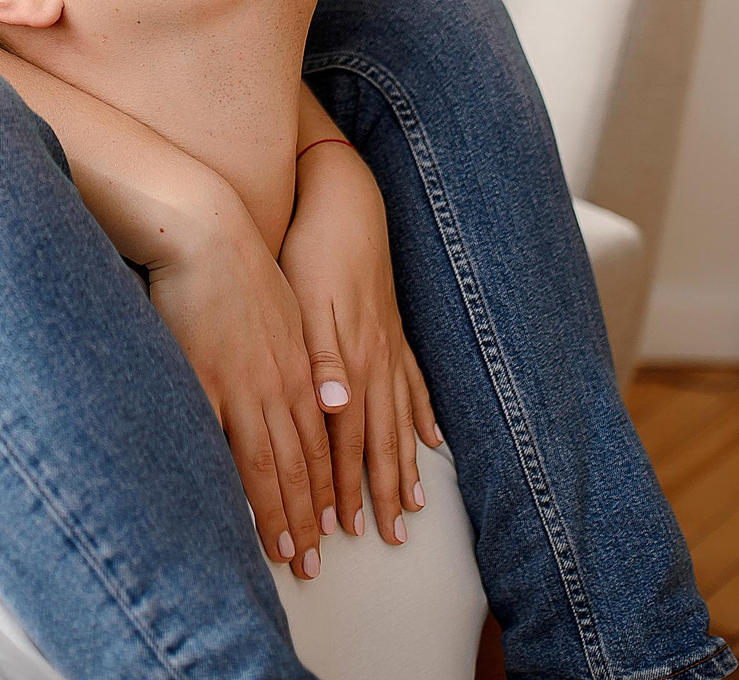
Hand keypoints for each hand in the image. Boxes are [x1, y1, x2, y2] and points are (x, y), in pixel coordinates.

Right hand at [145, 190, 336, 578]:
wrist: (207, 232)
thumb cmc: (246, 271)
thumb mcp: (294, 312)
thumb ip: (316, 362)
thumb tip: (341, 402)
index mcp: (303, 370)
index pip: (321, 445)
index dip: (328, 490)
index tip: (332, 529)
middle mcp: (280, 385)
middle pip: (299, 464)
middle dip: (309, 517)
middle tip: (313, 562)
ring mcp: (242, 385)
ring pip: (266, 463)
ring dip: (279, 513)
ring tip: (286, 552)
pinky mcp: (202, 379)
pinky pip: (216, 439)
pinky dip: (227, 478)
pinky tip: (228, 510)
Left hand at [281, 140, 442, 545]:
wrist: (343, 200)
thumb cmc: (311, 250)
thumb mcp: (305, 302)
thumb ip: (321, 358)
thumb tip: (333, 406)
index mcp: (350, 361)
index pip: (347, 440)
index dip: (346, 486)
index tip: (344, 529)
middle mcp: (376, 360)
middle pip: (380, 440)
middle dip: (382, 491)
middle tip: (387, 537)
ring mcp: (390, 345)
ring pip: (400, 418)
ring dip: (406, 463)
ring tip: (416, 504)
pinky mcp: (393, 327)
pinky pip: (415, 382)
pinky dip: (424, 413)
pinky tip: (434, 437)